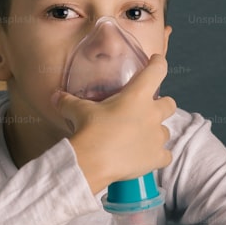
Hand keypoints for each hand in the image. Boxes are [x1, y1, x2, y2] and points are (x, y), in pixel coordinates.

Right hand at [54, 54, 176, 193]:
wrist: (92, 162)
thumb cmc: (89, 131)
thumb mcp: (78, 111)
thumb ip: (69, 101)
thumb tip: (56, 96)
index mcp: (137, 96)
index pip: (157, 70)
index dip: (158, 63)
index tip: (156, 62)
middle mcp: (152, 114)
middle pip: (169, 104)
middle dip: (162, 105)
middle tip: (147, 110)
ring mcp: (156, 137)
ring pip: (166, 131)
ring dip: (156, 132)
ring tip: (141, 137)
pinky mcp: (156, 158)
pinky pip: (165, 156)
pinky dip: (158, 156)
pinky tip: (146, 157)